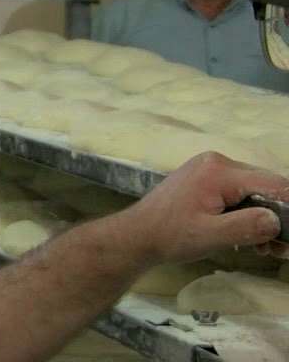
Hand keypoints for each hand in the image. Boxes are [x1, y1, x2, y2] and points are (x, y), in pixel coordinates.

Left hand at [127, 152, 288, 263]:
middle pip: (266, 185)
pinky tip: (248, 235)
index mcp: (219, 171)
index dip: (288, 208)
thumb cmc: (170, 236)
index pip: (273, 184)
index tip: (287, 235)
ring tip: (264, 247)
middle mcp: (218, 162)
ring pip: (255, 190)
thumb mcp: (211, 236)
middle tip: (277, 247)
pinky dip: (248, 212)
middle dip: (276, 216)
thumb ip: (247, 226)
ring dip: (263, 217)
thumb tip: (277, 220)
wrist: (137, 234)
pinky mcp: (206, 178)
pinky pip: (239, 191)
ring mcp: (210, 168)